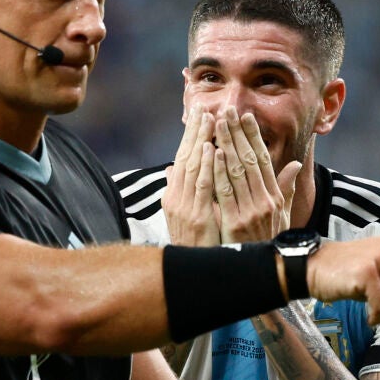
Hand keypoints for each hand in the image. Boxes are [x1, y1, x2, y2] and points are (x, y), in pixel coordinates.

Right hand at [163, 111, 220, 246]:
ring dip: (199, 141)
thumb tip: (170, 169)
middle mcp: (175, 198)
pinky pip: (201, 186)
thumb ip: (178, 191)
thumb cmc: (192, 246)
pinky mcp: (195, 216)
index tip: (199, 114)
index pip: (183, 159)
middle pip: (185, 157)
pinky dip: (204, 166)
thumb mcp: (183, 217)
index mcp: (174, 195)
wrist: (192, 274)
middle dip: (194, 131)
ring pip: (191, 167)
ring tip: (208, 119)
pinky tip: (209, 148)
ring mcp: (183, 206)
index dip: (191, 136)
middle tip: (202, 106)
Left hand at [212, 110, 301, 243]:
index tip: (246, 116)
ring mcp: (251, 211)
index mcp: (274, 197)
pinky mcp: (236, 222)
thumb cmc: (270, 243)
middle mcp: (265, 201)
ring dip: (226, 144)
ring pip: (236, 170)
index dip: (254, 136)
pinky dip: (218, 170)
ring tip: (217, 123)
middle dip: (237, 133)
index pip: (263, 159)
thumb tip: (295, 165)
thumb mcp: (283, 217)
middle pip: (249, 159)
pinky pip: (226, 191)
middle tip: (228, 110)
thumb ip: (286, 189)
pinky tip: (212, 152)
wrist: (268, 273)